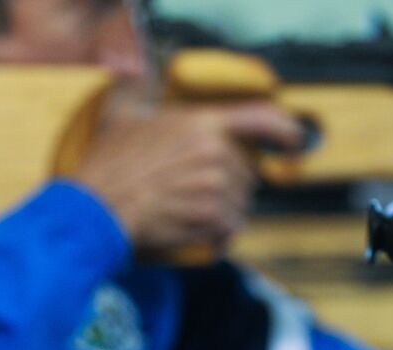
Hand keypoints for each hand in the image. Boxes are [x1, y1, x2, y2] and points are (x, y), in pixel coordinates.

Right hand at [72, 96, 305, 257]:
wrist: (97, 208)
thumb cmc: (106, 166)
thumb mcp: (120, 115)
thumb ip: (134, 87)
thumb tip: (133, 70)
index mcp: (201, 123)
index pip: (261, 118)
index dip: (285, 128)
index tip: (296, 140)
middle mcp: (215, 152)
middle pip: (246, 172)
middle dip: (229, 186)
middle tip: (197, 195)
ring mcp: (215, 187)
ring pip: (238, 203)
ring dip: (222, 213)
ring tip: (192, 216)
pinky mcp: (211, 219)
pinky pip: (229, 230)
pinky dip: (218, 237)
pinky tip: (201, 237)